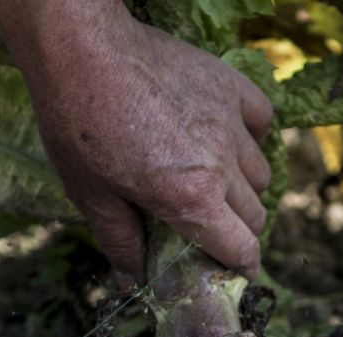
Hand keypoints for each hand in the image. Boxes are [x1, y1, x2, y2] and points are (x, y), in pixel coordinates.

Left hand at [0, 1, 272, 282]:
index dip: (240, 266)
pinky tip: (224, 139)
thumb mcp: (91, 196)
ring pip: (261, 173)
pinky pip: (262, 121)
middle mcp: (221, 163)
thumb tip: (131, 279)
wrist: (82, 50)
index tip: (231, 270)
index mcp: (191, 198)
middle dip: (237, 232)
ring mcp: (230, 121)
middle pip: (255, 214)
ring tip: (209, 184)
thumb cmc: (79, 125)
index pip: (242, 247)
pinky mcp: (230, 85)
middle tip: (207, 229)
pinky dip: (251, 137)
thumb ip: (120, 241)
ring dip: (242, 189)